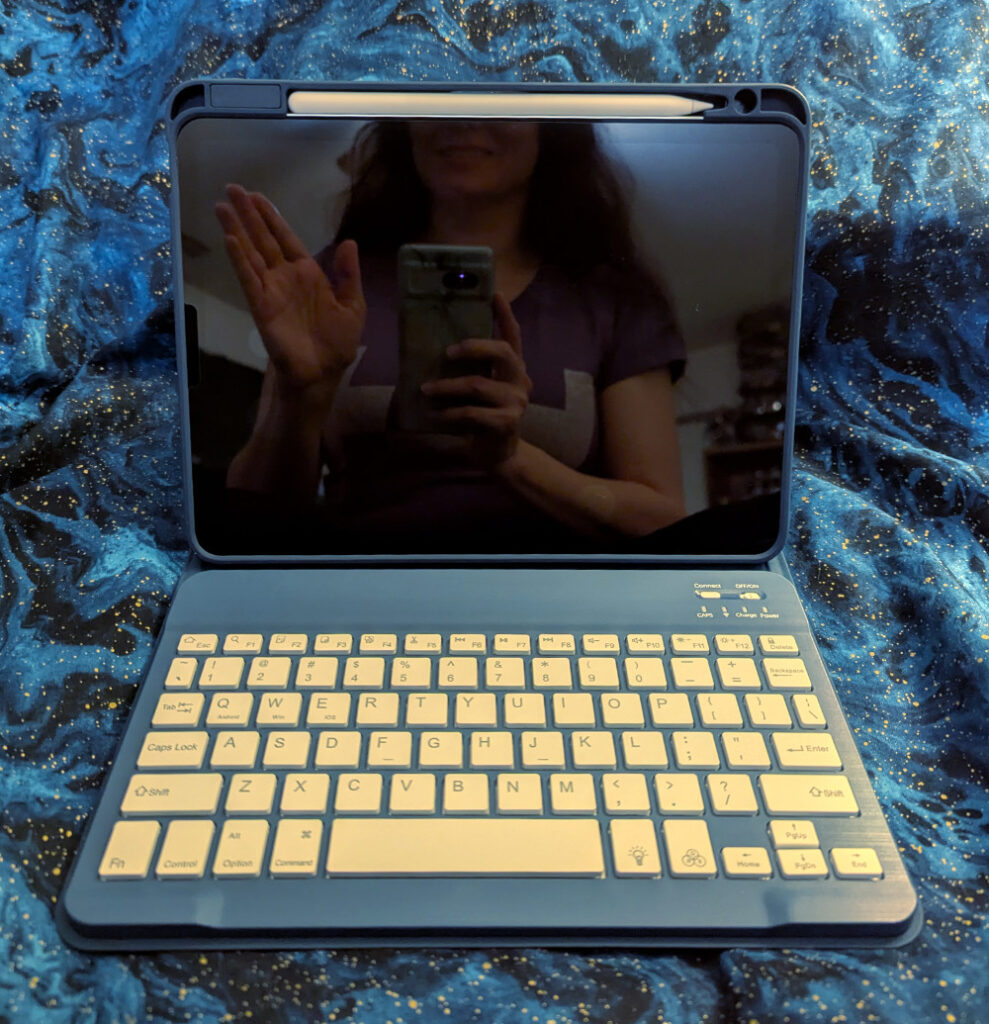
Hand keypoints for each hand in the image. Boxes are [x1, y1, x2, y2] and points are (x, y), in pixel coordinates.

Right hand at [215, 184, 365, 406]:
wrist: (323, 373)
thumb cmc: (337, 343)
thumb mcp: (353, 306)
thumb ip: (349, 275)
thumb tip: (349, 242)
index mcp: (309, 274)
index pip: (285, 238)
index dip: (271, 217)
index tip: (256, 196)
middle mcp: (285, 277)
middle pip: (263, 239)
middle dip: (248, 215)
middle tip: (232, 188)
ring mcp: (271, 290)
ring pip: (251, 254)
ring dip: (236, 230)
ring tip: (221, 206)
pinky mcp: (261, 306)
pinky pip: (249, 279)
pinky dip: (240, 259)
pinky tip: (230, 240)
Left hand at [420, 293, 531, 466]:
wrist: (498, 455)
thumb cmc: (483, 417)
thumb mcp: (479, 390)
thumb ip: (470, 371)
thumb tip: (434, 350)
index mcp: (514, 368)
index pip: (513, 336)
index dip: (505, 314)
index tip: (495, 293)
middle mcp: (520, 380)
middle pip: (503, 352)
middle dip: (473, 346)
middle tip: (446, 350)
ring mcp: (516, 402)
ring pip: (478, 385)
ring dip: (447, 386)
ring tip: (425, 388)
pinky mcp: (506, 423)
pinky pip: (471, 413)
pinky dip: (448, 414)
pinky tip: (433, 415)